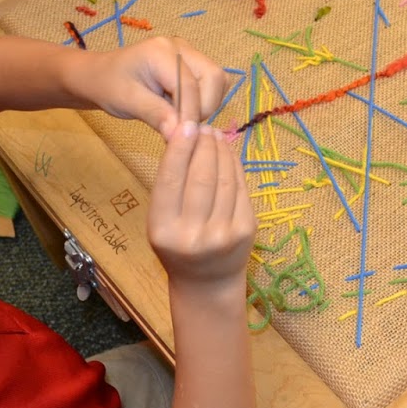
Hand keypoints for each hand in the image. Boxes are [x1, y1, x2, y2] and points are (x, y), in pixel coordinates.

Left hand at [67, 37, 228, 137]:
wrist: (99, 76)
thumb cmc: (108, 86)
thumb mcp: (127, 102)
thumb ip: (156, 115)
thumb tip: (180, 136)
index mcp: (161, 51)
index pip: (189, 84)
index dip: (190, 114)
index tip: (182, 138)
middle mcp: (180, 47)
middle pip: (214, 77)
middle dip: (204, 106)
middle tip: (183, 126)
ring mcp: (189, 53)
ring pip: (218, 80)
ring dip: (207, 104)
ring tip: (180, 117)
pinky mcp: (192, 63)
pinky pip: (212, 83)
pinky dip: (205, 100)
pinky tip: (183, 109)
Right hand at [146, 94, 254, 286]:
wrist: (206, 283)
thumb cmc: (178, 246)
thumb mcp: (161, 222)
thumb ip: (170, 187)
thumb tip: (186, 138)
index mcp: (163, 230)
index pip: (172, 179)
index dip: (181, 148)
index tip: (186, 125)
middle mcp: (193, 234)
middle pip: (201, 176)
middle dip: (204, 146)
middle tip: (203, 127)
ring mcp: (222, 234)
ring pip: (224, 179)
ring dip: (221, 151)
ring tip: (215, 136)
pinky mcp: (245, 230)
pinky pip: (240, 189)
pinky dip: (234, 165)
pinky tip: (228, 153)